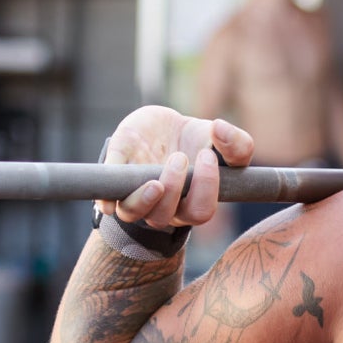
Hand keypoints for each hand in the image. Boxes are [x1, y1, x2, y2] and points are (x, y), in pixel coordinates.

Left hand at [100, 106, 255, 229]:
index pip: (200, 211)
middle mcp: (163, 205)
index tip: (207, 155)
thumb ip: (237, 143)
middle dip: (174, 188)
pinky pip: (106, 196)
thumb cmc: (196, 141)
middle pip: (166, 216)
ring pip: (134, 214)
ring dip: (144, 200)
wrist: (163, 126)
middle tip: (180, 157)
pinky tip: (108, 201)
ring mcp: (136, 192)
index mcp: (191, 202)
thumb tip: (221, 130)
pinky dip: (105, 200)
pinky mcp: (115, 175)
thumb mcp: (222, 139)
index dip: (205, 189)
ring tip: (155, 181)